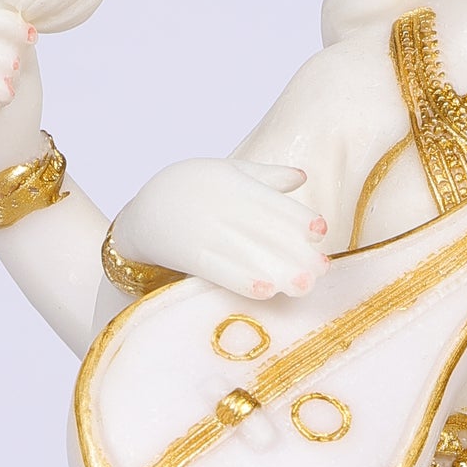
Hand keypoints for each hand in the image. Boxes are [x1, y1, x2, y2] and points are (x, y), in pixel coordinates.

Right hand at [110, 157, 328, 299]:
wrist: (145, 211)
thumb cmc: (194, 190)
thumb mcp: (227, 174)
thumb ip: (266, 176)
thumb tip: (302, 176)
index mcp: (235, 186)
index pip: (271, 202)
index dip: (297, 217)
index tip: (321, 232)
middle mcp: (223, 208)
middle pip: (264, 230)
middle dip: (295, 251)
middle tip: (322, 270)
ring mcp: (205, 232)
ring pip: (246, 252)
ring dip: (277, 270)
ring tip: (303, 286)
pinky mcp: (190, 255)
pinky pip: (219, 269)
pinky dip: (243, 280)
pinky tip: (267, 292)